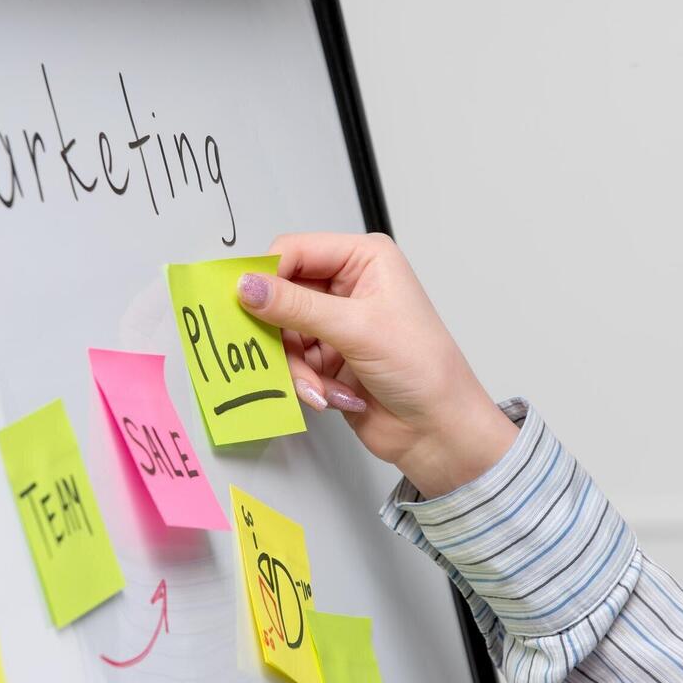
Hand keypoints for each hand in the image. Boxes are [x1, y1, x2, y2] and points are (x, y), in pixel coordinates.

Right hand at [236, 232, 518, 498]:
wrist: (438, 430)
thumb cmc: (424, 369)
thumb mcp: (357, 328)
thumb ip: (296, 306)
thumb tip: (248, 286)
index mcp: (363, 259)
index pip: (294, 251)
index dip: (267, 276)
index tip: (244, 304)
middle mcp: (347, 286)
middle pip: (280, 296)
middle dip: (282, 333)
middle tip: (279, 355)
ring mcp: (335, 323)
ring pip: (282, 335)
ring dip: (296, 367)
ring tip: (320, 387)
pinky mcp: (327, 358)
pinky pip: (291, 363)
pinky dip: (305, 383)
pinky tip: (331, 396)